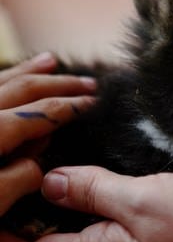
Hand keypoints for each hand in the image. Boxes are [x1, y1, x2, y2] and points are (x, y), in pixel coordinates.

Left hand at [0, 53, 96, 215]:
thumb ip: (17, 181)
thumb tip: (38, 163)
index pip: (42, 114)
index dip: (72, 107)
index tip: (94, 103)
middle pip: (27, 89)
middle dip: (62, 85)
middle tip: (89, 83)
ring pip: (2, 80)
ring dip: (31, 70)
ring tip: (53, 60)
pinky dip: (2, 77)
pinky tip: (10, 73)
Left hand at [0, 166, 172, 241]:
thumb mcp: (138, 200)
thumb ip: (92, 190)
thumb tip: (50, 181)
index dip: (2, 239)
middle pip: (45, 241)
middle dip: (24, 214)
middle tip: (15, 179)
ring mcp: (118, 238)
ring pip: (68, 225)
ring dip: (51, 201)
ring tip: (39, 169)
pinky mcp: (132, 223)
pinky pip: (94, 212)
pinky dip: (80, 194)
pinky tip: (79, 173)